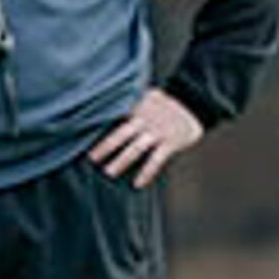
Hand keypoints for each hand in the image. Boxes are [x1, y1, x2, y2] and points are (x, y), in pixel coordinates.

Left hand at [91, 88, 207, 187]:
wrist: (197, 105)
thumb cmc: (167, 104)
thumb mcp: (147, 95)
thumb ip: (130, 100)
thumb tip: (105, 100)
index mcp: (137, 108)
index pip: (114, 116)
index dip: (99, 124)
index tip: (82, 133)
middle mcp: (145, 120)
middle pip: (121, 133)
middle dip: (105, 146)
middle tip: (91, 158)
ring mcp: (158, 132)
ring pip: (136, 148)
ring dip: (121, 161)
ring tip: (108, 172)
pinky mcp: (170, 143)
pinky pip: (156, 160)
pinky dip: (147, 172)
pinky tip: (138, 184)